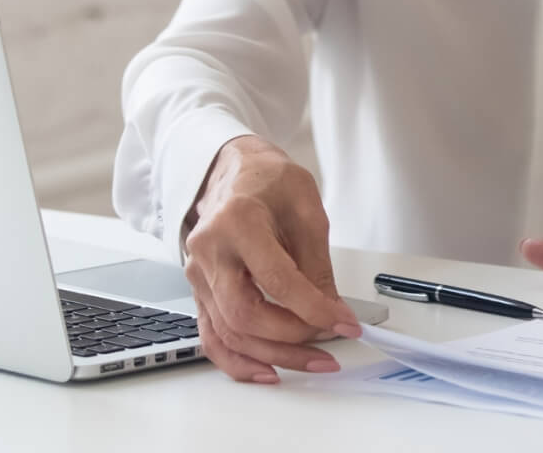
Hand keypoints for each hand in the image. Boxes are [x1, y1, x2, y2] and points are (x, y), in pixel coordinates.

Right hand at [181, 135, 359, 383]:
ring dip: (273, 356)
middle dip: (292, 339)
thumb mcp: (307, 207)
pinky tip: (268, 371)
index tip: (344, 323)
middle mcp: (210, 252)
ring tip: (314, 362)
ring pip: (228, 333)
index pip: (276, 279)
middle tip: (330, 345)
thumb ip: (317, 261)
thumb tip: (331, 309)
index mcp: (238, 222)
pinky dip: (238, 361)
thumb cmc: (270, 181)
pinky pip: (212, 337)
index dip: (313, 307)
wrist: (233, 171)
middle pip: (244, 314)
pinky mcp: (199, 292)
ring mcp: (198, 276)